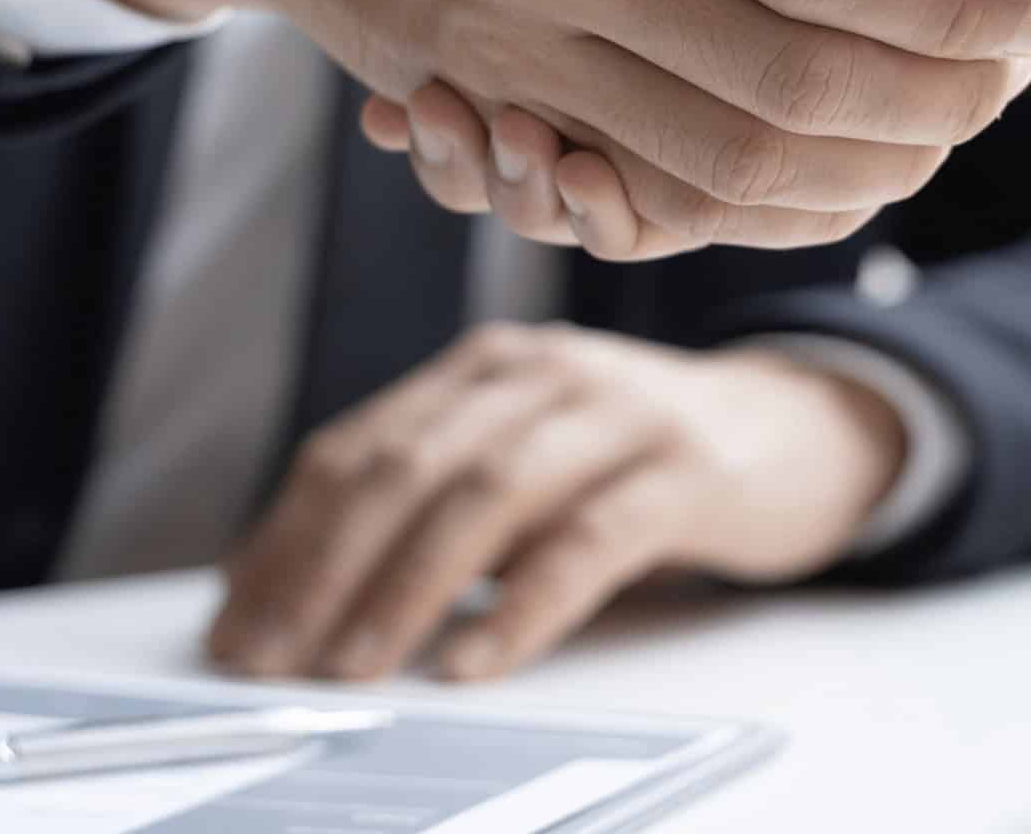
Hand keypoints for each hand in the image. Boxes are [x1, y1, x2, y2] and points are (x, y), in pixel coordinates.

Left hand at [207, 322, 908, 682]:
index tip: (236, 620)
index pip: (361, 445)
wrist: (794, 427)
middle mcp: (541, 371)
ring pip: (488, 492)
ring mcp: (616, 412)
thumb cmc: (636, 457)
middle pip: (408, 463)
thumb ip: (438, 495)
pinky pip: (590, 538)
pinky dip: (524, 604)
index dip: (286, 534)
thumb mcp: (530, 455)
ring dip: (406, 586)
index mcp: (486, 366)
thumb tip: (299, 590)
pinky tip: (475, 660)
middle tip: (270, 655)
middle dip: (323, 564)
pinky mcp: (685, 469)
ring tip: (354, 665)